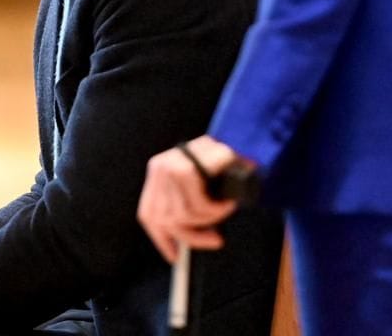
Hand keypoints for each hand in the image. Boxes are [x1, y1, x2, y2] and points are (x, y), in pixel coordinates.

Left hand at [136, 135, 242, 263]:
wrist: (243, 136)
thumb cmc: (224, 164)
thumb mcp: (199, 185)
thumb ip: (184, 202)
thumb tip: (180, 238)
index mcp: (157, 172)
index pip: (148, 214)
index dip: (160, 238)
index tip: (174, 255)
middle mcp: (160, 168)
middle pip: (165, 221)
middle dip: (193, 237)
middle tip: (215, 239)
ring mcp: (170, 168)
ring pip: (184, 215)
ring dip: (210, 219)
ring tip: (225, 210)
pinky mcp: (185, 168)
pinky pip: (198, 205)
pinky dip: (216, 210)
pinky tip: (227, 204)